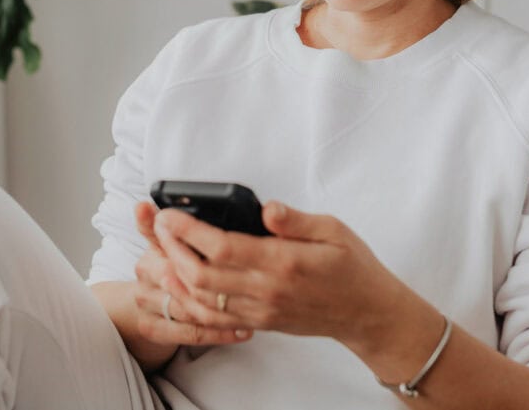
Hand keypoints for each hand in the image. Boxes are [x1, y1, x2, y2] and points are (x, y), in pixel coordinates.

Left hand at [152, 201, 412, 349]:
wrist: (368, 314)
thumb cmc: (353, 267)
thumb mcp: (334, 230)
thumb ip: (296, 220)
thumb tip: (267, 207)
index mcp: (283, 262)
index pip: (222, 246)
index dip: (188, 230)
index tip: (169, 213)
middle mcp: (267, 290)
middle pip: (201, 274)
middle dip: (172, 248)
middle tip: (160, 225)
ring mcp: (261, 310)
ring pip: (202, 299)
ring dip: (175, 274)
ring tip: (165, 247)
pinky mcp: (260, 321)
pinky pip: (215, 316)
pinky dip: (191, 299)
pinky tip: (182, 279)